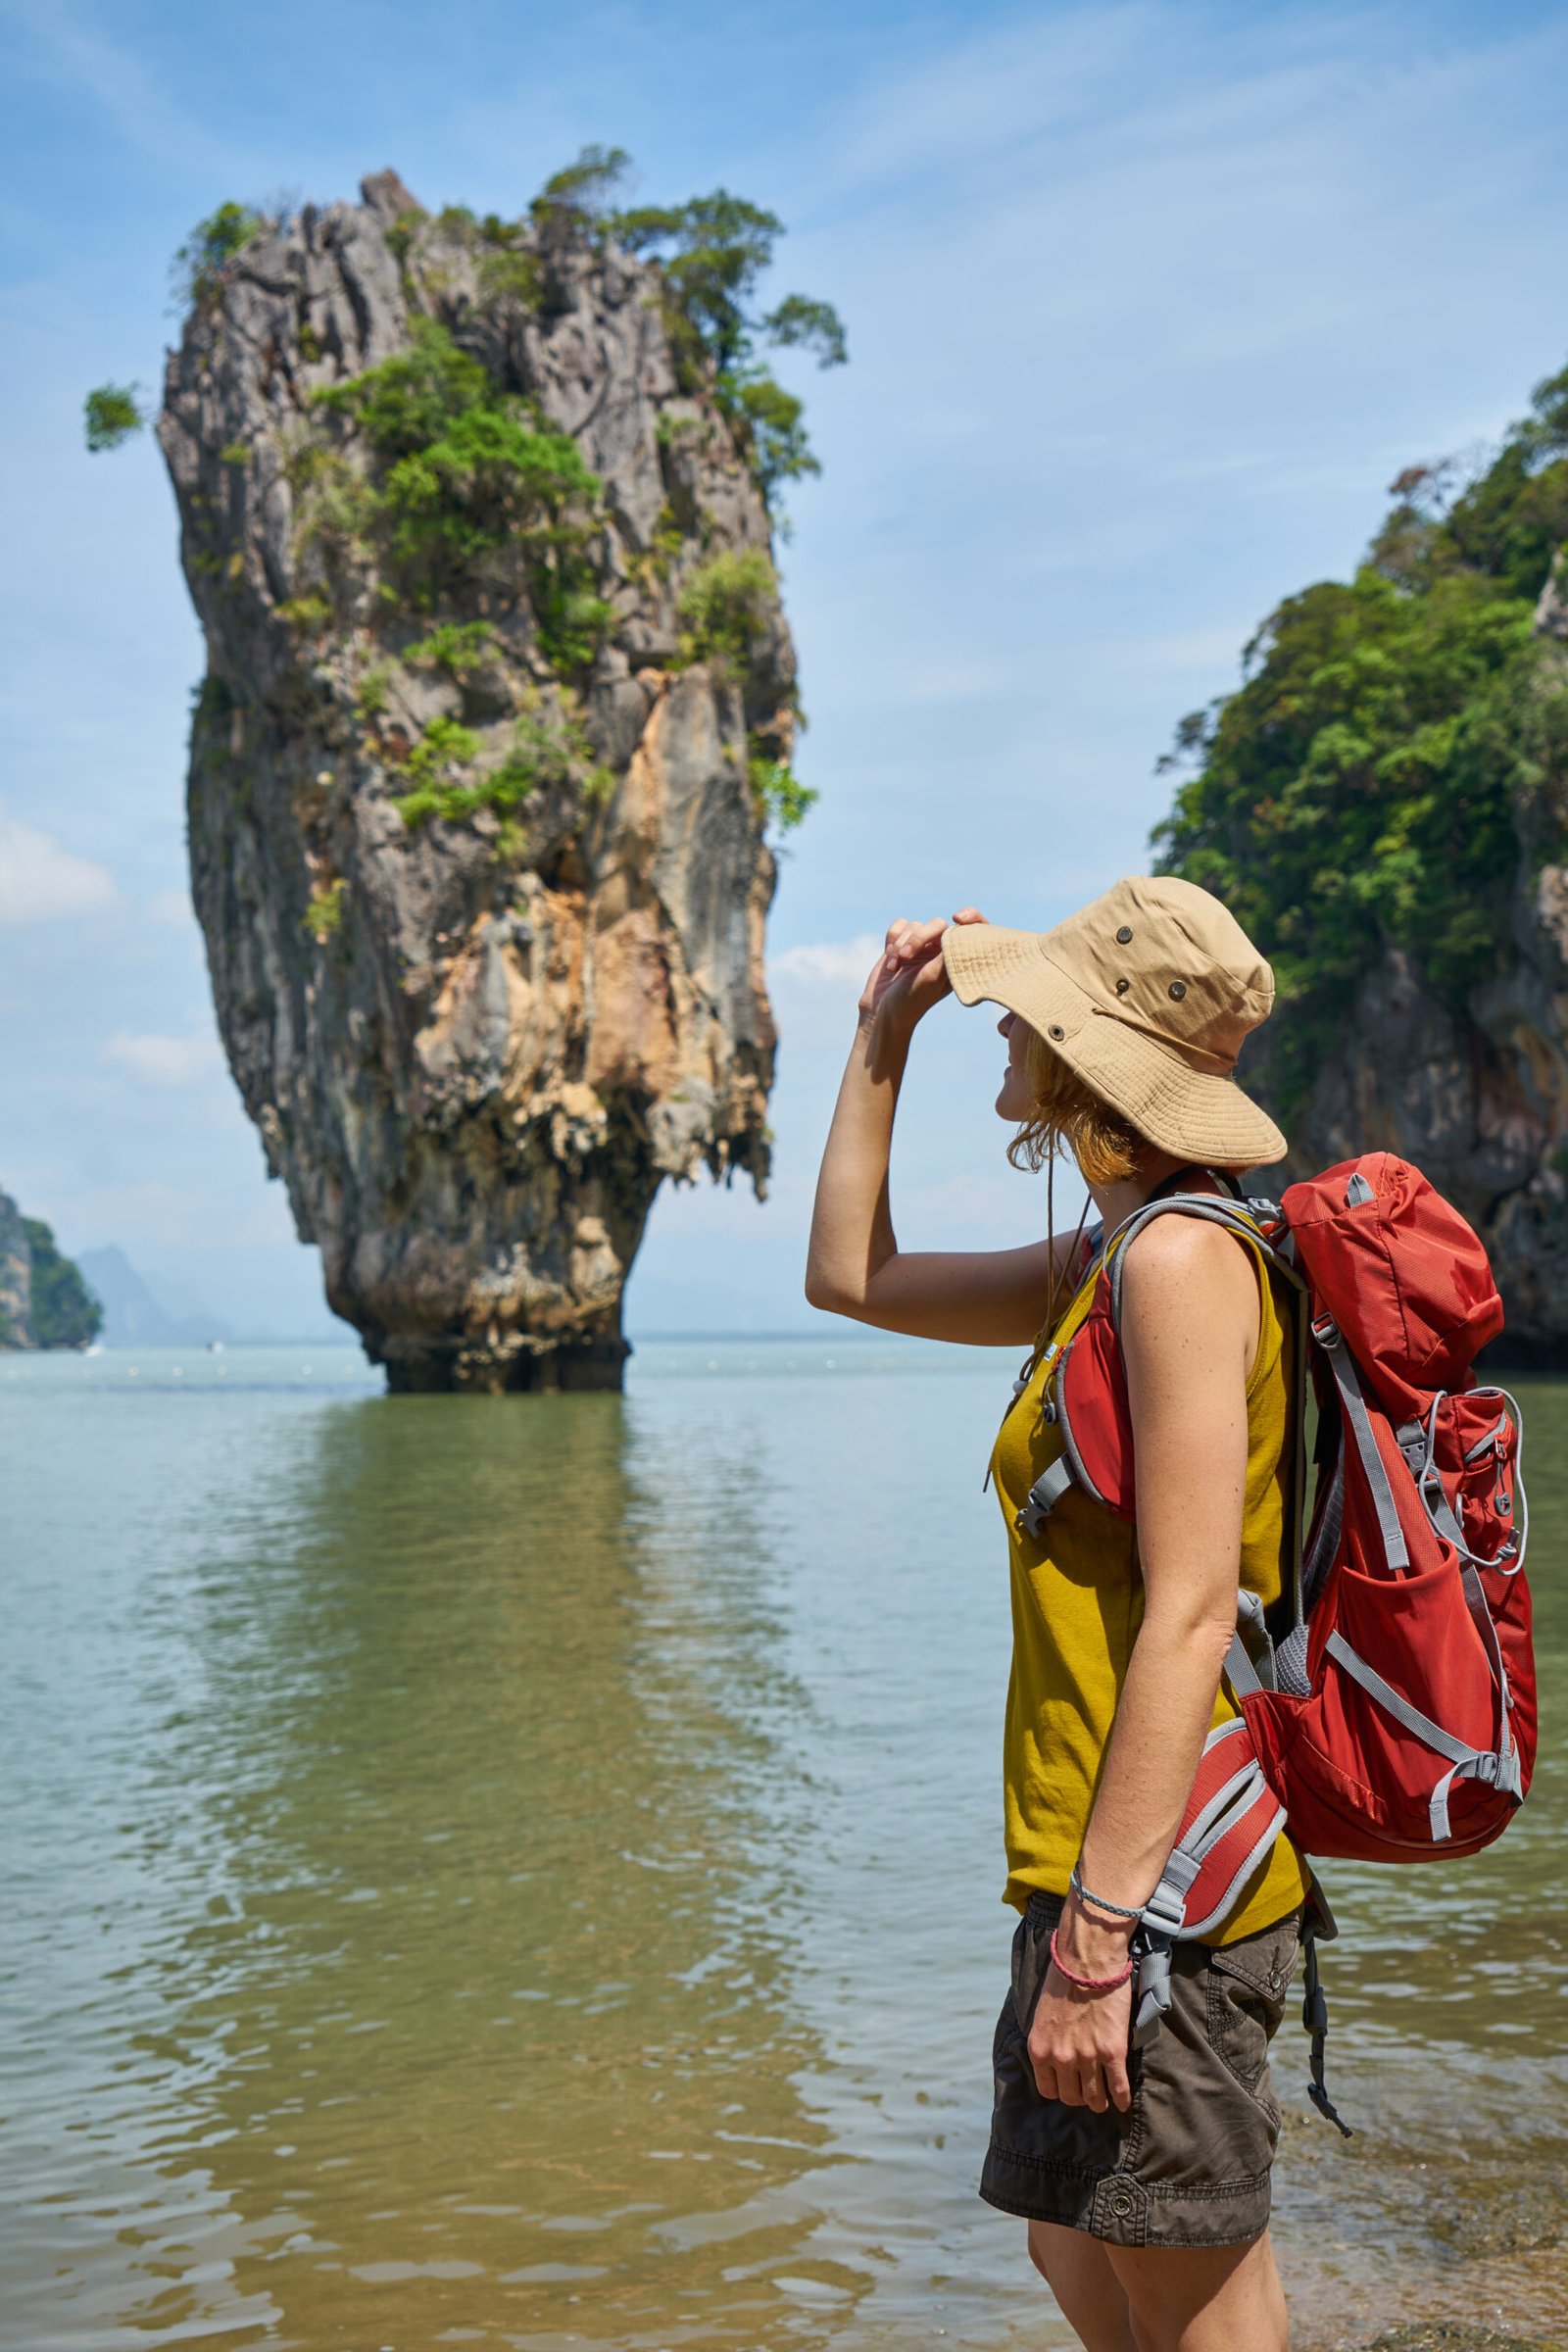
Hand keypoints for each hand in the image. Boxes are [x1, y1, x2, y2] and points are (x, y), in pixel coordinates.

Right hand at [858, 907, 986, 1034]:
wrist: (882, 1011)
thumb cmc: (912, 1000)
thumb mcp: (933, 978)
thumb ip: (947, 954)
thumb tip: (961, 930)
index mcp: (956, 960)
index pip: (973, 929)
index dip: (972, 917)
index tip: (958, 917)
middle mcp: (941, 951)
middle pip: (936, 924)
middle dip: (917, 938)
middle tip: (906, 956)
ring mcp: (921, 947)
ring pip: (914, 925)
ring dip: (900, 945)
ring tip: (895, 967)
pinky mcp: (901, 943)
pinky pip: (899, 925)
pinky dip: (892, 940)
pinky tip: (890, 960)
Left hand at [1028, 1907, 1134, 2113]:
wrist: (1087, 1959)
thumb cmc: (1064, 1979)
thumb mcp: (1043, 2015)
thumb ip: (1048, 2040)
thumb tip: (1056, 2057)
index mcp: (1040, 2049)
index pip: (1048, 2090)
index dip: (1061, 2091)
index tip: (1070, 2087)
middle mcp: (1061, 2058)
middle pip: (1072, 2098)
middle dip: (1081, 2097)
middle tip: (1090, 2091)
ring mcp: (1087, 2057)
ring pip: (1095, 2098)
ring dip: (1101, 2101)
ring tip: (1106, 2099)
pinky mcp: (1112, 2052)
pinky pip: (1118, 2088)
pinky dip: (1121, 2099)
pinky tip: (1123, 2101)